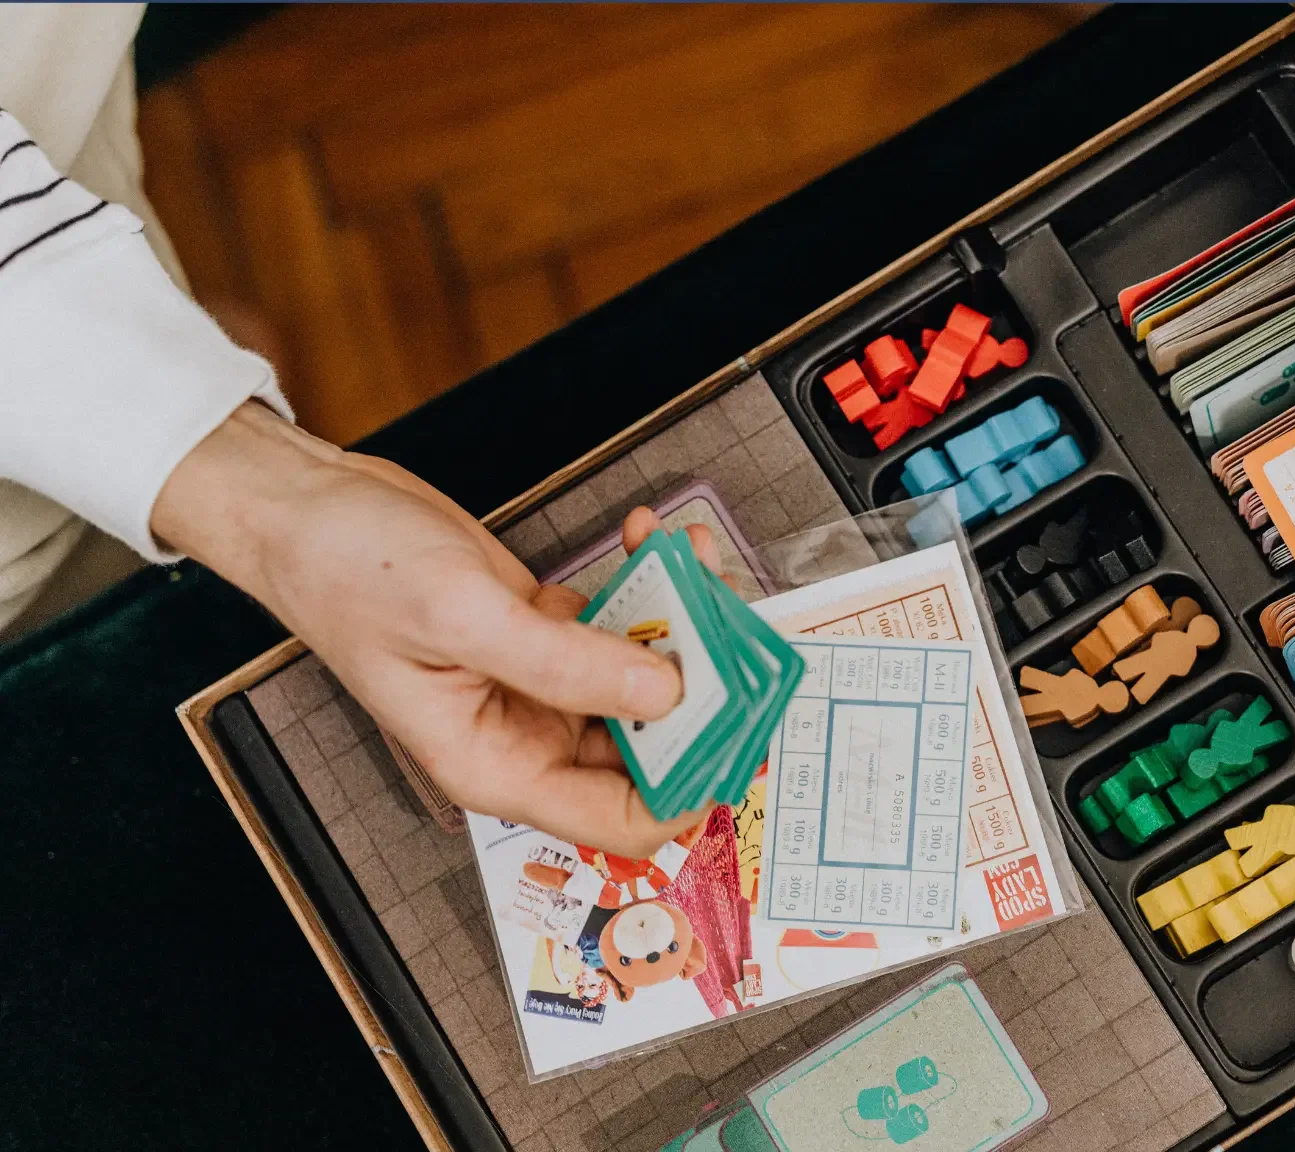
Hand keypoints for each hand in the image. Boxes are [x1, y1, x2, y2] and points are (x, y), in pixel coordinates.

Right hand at [154, 403, 712, 855]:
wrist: (308, 508)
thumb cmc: (346, 571)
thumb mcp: (462, 616)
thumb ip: (566, 662)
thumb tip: (664, 692)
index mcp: (498, 766)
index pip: (624, 818)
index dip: (691, 782)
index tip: (737, 721)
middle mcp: (528, 737)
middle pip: (651, 747)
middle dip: (703, 689)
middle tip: (733, 624)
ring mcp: (542, 686)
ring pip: (646, 679)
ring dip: (684, 622)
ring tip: (692, 554)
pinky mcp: (547, 634)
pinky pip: (624, 625)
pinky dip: (650, 583)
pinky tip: (653, 536)